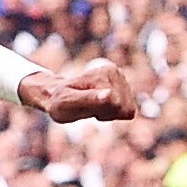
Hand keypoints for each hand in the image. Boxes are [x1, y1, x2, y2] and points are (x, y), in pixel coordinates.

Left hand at [17, 58, 134, 123]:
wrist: (57, 95)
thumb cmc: (59, 101)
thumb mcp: (67, 102)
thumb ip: (88, 99)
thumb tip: (110, 95)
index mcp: (103, 73)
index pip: (115, 105)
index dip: (101, 113)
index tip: (83, 106)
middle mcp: (115, 72)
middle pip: (124, 108)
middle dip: (106, 113)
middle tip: (88, 107)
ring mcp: (122, 79)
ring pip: (127, 110)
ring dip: (110, 113)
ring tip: (93, 106)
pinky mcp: (125, 88)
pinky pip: (128, 111)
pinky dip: (114, 114)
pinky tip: (100, 107)